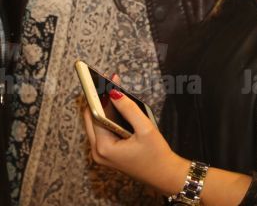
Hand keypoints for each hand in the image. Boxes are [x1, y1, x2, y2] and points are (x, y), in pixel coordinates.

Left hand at [81, 80, 187, 194]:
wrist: (166, 176)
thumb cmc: (157, 155)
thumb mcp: (145, 129)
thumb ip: (128, 109)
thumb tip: (113, 92)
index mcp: (104, 147)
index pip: (94, 115)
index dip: (98, 96)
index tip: (100, 79)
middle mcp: (98, 152)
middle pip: (90, 118)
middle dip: (99, 99)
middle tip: (108, 81)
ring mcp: (101, 154)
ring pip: (95, 124)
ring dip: (103, 107)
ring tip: (112, 89)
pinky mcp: (106, 154)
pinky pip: (102, 131)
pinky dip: (107, 118)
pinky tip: (116, 106)